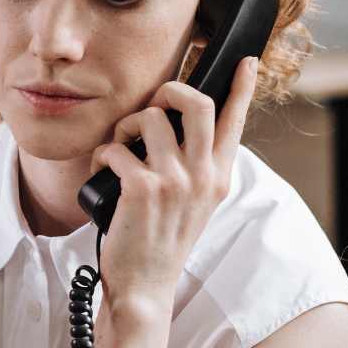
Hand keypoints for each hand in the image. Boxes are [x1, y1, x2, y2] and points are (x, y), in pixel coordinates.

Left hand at [90, 57, 258, 321]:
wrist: (144, 286)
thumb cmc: (160, 241)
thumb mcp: (192, 204)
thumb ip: (195, 168)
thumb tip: (179, 126)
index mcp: (219, 177)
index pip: (235, 122)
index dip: (241, 87)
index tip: (246, 61)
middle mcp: (203, 176)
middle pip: (197, 103)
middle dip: (168, 91)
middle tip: (153, 105)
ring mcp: (175, 182)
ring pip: (149, 118)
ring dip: (124, 127)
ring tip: (118, 148)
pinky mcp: (143, 189)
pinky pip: (116, 148)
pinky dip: (102, 155)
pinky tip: (102, 172)